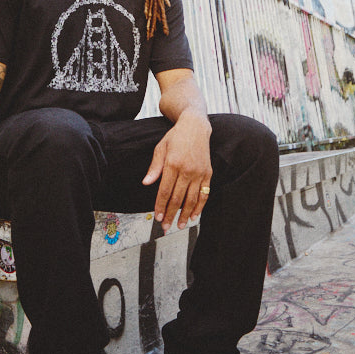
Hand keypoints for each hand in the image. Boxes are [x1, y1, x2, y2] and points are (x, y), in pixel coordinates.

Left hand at [142, 110, 211, 231]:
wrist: (195, 126)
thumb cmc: (175, 137)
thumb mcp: (160, 148)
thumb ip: (154, 167)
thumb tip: (146, 182)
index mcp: (173, 164)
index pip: (165, 191)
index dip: (161, 206)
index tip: (158, 217)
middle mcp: (187, 170)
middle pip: (177, 198)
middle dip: (171, 215)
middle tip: (166, 227)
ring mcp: (199, 172)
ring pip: (192, 199)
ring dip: (185, 215)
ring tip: (179, 225)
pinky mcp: (208, 173)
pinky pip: (204, 194)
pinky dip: (199, 207)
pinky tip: (194, 216)